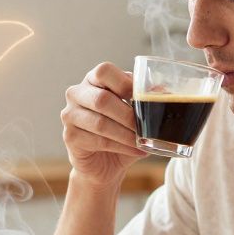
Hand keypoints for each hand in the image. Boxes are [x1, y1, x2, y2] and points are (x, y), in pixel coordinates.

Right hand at [61, 63, 147, 188]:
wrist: (104, 163)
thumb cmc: (121, 131)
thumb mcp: (135, 112)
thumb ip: (146, 99)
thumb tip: (164, 90)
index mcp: (93, 80)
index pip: (104, 71)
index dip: (125, 83)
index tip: (143, 99)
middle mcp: (77, 93)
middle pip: (102, 99)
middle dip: (128, 115)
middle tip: (146, 127)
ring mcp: (70, 115)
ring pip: (100, 123)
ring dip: (126, 134)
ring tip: (143, 141)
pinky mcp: (70, 137)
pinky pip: (98, 141)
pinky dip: (121, 146)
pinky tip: (136, 150)